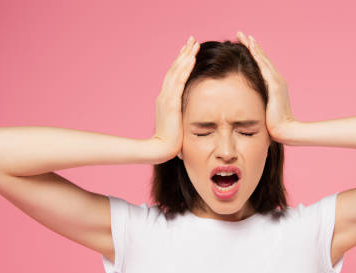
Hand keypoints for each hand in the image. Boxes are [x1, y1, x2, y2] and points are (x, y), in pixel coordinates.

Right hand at [152, 35, 199, 161]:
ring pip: (176, 72)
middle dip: (183, 54)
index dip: (181, 62)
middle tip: (192, 40)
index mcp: (166, 100)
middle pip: (174, 69)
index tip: (188, 51)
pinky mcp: (171, 104)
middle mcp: (164, 95)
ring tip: (194, 44)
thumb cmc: (171, 141)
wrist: (160, 150)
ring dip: (185, 57)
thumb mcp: (177, 123)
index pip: (174, 76)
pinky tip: (191, 59)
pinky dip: (185, 69)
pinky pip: (179, 83)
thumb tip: (191, 114)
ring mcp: (166, 99)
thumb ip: (182, 115)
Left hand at [236, 31, 296, 143]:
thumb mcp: (263, 110)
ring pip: (263, 59)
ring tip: (243, 36)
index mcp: (274, 85)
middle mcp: (277, 80)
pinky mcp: (275, 85)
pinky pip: (264, 66)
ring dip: (253, 46)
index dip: (253, 54)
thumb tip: (246, 103)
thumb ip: (258, 102)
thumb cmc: (273, 125)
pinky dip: (257, 55)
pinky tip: (250, 47)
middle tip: (240, 34)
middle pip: (262, 59)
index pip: (261, 66)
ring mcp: (277, 81)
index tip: (243, 44)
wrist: (285, 131)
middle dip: (251, 45)